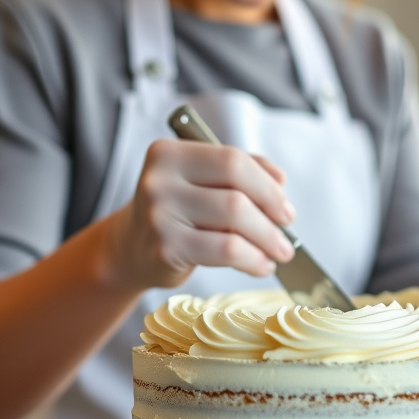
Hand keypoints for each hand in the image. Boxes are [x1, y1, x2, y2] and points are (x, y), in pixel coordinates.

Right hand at [102, 139, 295, 290]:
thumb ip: (239, 171)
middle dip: (271, 218)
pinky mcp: (165, 248)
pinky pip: (225, 251)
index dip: (267, 186)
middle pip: (236, 195)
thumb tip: (280, 180)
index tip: (286, 209)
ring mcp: (159, 214)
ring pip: (234, 223)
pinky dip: (252, 259)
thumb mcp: (201, 183)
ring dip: (267, 241)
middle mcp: (160, 180)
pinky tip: (261, 265)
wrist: (131, 250)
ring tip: (279, 253)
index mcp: (169, 153)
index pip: (232, 161)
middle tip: (287, 237)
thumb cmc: (176, 214)